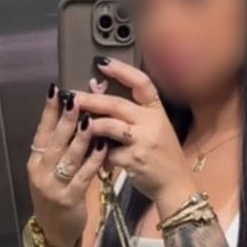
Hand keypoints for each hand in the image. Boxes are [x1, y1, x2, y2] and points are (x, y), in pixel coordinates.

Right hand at [27, 85, 105, 246]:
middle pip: (54, 141)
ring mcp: (54, 186)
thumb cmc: (56, 195)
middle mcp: (41, 172)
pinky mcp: (69, 199)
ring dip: (80, 137)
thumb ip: (60, 147)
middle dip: (65, 118)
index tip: (56, 90)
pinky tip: (103, 147)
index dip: (49, 111)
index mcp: (35, 162)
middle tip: (75, 98)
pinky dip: (93, 160)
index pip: (42, 131)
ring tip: (90, 118)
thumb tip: (75, 117)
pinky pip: (83, 176)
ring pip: (68, 157)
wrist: (55, 231)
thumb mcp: (51, 171)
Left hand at [75, 58, 194, 211]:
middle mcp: (153, 122)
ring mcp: (144, 141)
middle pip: (117, 104)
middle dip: (91, 99)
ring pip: (109, 126)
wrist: (175, 184)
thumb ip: (130, 112)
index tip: (101, 62)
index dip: (121, 70)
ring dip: (89, 124)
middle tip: (71, 96)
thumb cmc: (161, 155)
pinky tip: (89, 154)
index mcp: (157, 111)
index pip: (142, 83)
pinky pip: (108, 152)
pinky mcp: (134, 160)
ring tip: (74, 123)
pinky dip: (97, 153)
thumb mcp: (153, 129)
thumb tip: (98, 89)